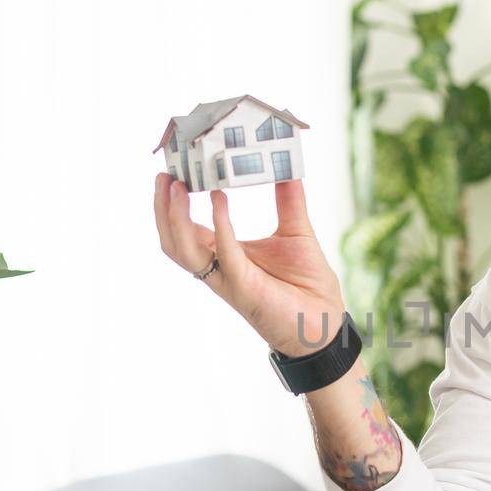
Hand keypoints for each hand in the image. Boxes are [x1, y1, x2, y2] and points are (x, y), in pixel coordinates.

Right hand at [152, 173, 346, 356]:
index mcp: (226, 254)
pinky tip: (219, 199)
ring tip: (176, 187)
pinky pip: (224, 254)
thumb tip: (288, 167)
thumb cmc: (308, 284)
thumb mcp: (297, 232)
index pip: (188, 227)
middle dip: (163, 209)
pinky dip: (220, 225)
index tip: (173, 170)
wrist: (327, 323)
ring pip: (184, 251)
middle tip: (164, 176)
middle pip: (174, 240)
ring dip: (176, 219)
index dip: (174, 203)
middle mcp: (220, 268)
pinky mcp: (245, 288)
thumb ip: (289, 201)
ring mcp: (229, 279)